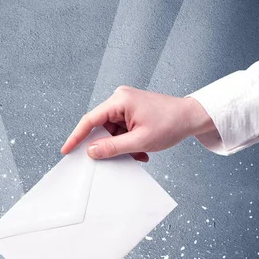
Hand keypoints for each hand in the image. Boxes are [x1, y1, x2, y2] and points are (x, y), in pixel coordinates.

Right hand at [61, 86, 215, 160]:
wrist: (192, 117)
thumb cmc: (170, 124)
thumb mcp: (140, 141)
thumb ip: (113, 147)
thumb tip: (91, 151)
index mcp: (120, 101)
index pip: (90, 120)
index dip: (76, 136)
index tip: (66, 150)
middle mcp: (120, 99)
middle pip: (101, 126)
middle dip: (106, 145)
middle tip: (109, 159)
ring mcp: (126, 104)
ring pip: (111, 131)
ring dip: (120, 146)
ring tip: (137, 154)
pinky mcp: (132, 111)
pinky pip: (121, 130)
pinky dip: (127, 142)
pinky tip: (139, 150)